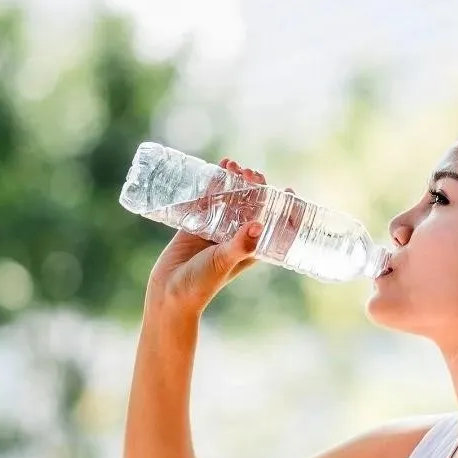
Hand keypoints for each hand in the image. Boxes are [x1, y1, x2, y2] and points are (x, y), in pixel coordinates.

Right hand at [145, 159, 292, 313]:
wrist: (169, 293)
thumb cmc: (201, 284)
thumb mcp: (223, 262)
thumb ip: (239, 245)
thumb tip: (258, 224)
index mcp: (250, 248)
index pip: (273, 225)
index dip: (283, 208)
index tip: (288, 189)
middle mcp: (235, 237)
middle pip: (251, 205)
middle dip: (254, 187)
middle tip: (251, 173)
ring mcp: (216, 229)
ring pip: (229, 199)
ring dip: (232, 181)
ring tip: (231, 165)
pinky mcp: (196, 225)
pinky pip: (207, 200)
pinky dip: (211, 185)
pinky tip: (214, 169)